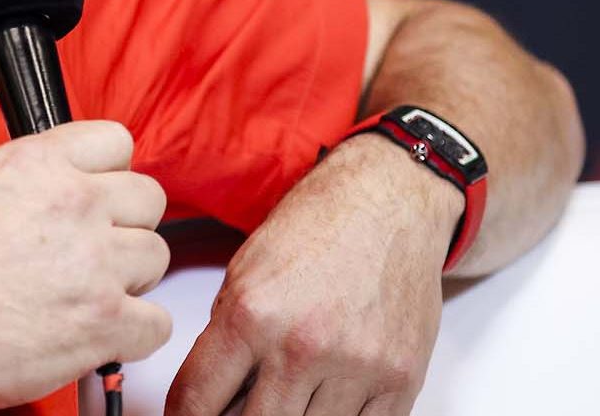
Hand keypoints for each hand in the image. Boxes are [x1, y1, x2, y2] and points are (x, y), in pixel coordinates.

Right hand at [0, 120, 173, 410]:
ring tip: (92, 294)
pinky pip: (157, 323)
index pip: (115, 141)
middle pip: (148, 198)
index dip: (109, 172)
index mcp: (39, 164)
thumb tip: (33, 182)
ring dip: (131, 278)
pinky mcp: (105, 321)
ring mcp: (96, 263)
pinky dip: (135, 334)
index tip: (100, 193)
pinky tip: (103, 334)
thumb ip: (11, 177)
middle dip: (127, 224)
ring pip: (158, 257)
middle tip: (98, 249)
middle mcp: (76, 204)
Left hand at [164, 134, 459, 415]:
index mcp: (253, 314)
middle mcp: (303, 346)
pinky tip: (325, 395)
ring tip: (286, 387)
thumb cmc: (314, 229)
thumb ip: (224, 338)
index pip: (198, 400)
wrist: (388, 204)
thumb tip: (211, 397)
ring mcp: (357, 368)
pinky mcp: (401, 380)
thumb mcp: (244, 272)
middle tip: (238, 401)